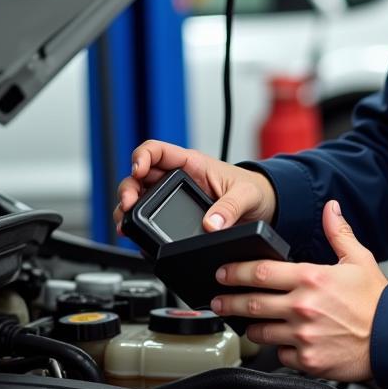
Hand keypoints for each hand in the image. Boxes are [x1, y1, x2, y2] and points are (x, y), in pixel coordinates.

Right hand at [114, 140, 276, 233]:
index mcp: (193, 164)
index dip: (142, 157)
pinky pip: (150, 218)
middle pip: (140, 176)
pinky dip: (139, 227)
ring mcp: (174, 197)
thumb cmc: (253, 190)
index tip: (137, 171)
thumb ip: (230, 207)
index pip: (157, 150)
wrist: (262, 206)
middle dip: (128, 189)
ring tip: (125, 224)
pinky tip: (136, 238)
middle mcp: (178, 178)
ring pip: (140, 198)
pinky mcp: (175, 215)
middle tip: (128, 205)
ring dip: (128, 210)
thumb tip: (211, 224)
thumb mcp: (245, 195)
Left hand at [211, 200, 387, 381]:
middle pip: (250, 304)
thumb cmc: (377, 301)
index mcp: (312, 278)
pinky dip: (279, 350)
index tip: (222, 271)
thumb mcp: (359, 259)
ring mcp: (303, 337)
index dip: (235, 271)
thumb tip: (331, 207)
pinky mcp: (308, 361)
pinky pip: (280, 356)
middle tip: (217, 300)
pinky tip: (284, 343)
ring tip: (247, 323)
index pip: (260, 272)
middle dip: (227, 301)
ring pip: (260, 333)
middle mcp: (303, 307)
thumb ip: (338, 233)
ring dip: (250, 327)